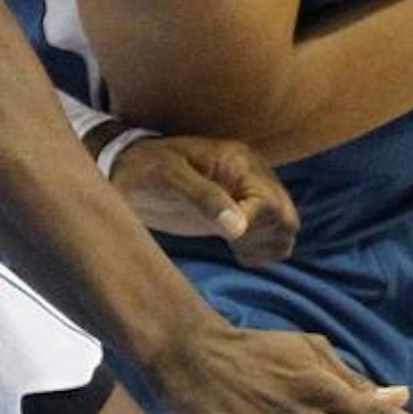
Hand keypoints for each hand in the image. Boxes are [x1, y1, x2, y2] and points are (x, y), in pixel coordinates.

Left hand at [110, 133, 299, 266]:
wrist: (126, 169)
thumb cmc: (145, 168)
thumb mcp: (170, 178)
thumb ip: (205, 199)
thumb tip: (237, 227)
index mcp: (239, 162)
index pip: (272, 202)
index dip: (257, 223)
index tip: (230, 236)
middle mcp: (251, 177)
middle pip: (286, 217)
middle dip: (264, 236)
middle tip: (233, 241)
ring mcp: (247, 196)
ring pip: (283, 230)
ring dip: (264, 245)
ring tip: (233, 245)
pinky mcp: (239, 215)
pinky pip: (270, 239)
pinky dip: (259, 251)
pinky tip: (234, 249)